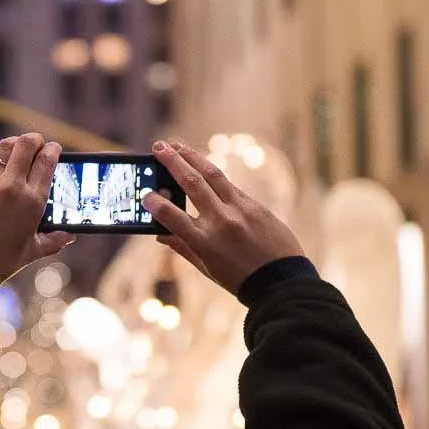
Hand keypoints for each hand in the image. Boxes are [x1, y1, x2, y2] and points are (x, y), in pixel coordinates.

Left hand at [0, 133, 75, 297]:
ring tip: (17, 149)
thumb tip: (70, 235)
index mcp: (31, 201)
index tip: (54, 148)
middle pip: (26, 144)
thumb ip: (55, 240)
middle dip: (35, 140)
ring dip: (14, 145)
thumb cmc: (1, 263)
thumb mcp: (33, 251)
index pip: (47, 160)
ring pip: (3, 148)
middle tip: (37, 143)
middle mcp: (9, 187)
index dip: (53, 149)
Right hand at [142, 140, 303, 293]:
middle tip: (158, 147)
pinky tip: (202, 167)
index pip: (173, 217)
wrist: (282, 282)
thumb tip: (161, 235)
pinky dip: (213, 175)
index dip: (156, 203)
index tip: (146, 194)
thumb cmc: (241, 280)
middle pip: (192, 183)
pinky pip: (230, 186)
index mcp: (205, 242)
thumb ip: (183, 248)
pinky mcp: (256, 206)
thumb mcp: (207, 269)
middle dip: (172, 162)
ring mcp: (241, 210)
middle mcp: (222, 221)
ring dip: (192, 156)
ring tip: (177, 145)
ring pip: (213, 175)